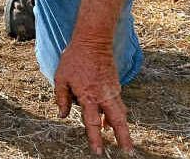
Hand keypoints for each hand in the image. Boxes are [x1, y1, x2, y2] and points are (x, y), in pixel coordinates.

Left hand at [54, 39, 134, 155]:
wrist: (93, 42)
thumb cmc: (73, 59)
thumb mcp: (61, 77)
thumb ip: (61, 98)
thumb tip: (63, 115)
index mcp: (88, 96)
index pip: (92, 122)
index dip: (95, 138)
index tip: (99, 152)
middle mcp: (103, 96)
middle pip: (117, 121)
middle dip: (124, 138)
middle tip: (128, 152)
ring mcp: (112, 91)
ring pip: (120, 113)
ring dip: (121, 127)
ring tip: (122, 142)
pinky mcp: (116, 86)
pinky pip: (117, 104)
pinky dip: (115, 114)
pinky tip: (109, 122)